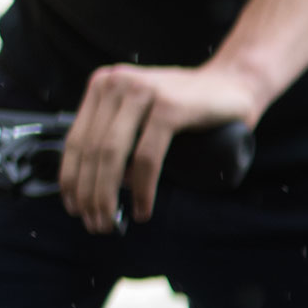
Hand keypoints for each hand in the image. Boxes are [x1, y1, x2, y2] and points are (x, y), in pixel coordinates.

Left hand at [59, 62, 264, 232]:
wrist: (236, 84)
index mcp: (104, 85)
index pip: (75, 139)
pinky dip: (142, 188)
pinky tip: (143, 208)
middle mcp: (118, 83)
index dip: (71, 178)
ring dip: (108, 195)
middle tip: (96, 224)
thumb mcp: (143, 115)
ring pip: (112, 154)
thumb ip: (119, 137)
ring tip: (112, 220)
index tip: (73, 207)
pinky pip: (146, 157)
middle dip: (89, 194)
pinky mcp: (169, 107)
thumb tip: (104, 185)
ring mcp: (143, 92)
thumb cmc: (190, 106)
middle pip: (91, 150)